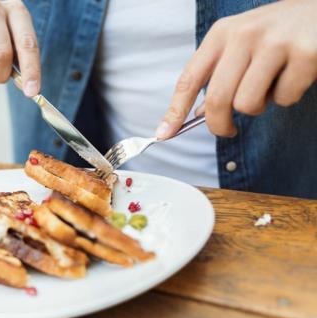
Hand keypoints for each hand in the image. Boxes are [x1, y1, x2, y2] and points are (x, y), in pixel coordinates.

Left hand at [156, 0, 316, 138]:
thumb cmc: (275, 33)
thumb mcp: (239, 45)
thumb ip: (218, 75)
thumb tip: (198, 113)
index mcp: (221, 34)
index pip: (189, 79)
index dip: (175, 111)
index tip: (164, 134)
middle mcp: (244, 35)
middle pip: (217, 99)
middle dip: (218, 125)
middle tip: (227, 131)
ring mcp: (275, 43)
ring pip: (248, 104)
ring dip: (259, 107)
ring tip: (269, 87)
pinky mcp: (305, 54)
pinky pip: (284, 99)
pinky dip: (288, 96)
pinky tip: (295, 75)